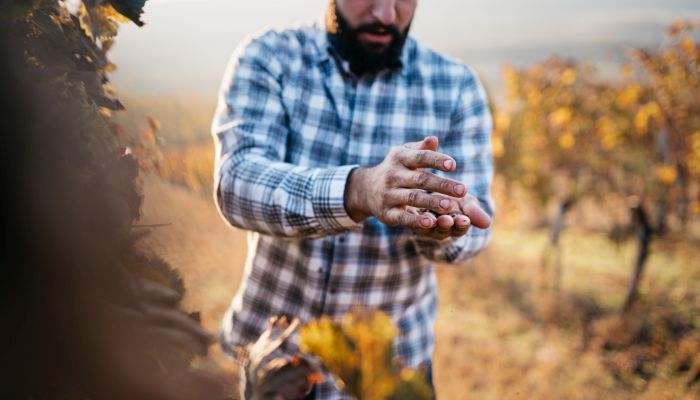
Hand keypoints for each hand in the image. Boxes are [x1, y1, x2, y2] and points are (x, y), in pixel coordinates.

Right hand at [344, 136, 466, 232]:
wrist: (366, 189)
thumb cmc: (396, 169)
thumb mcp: (405, 154)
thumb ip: (421, 149)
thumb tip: (434, 139)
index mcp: (400, 158)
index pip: (420, 157)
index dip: (436, 161)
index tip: (453, 165)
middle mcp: (393, 175)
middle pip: (420, 180)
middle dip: (442, 185)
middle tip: (462, 190)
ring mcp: (388, 194)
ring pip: (413, 198)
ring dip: (432, 202)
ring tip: (450, 206)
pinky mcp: (386, 213)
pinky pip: (402, 217)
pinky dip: (416, 220)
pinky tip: (431, 223)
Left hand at [407, 194, 491, 239]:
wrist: (431, 187)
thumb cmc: (454, 198)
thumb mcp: (466, 204)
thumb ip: (474, 213)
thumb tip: (487, 224)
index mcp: (454, 226)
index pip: (459, 229)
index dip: (461, 225)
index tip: (464, 219)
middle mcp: (437, 228)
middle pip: (441, 230)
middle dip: (445, 225)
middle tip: (447, 220)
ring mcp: (422, 224)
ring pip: (425, 226)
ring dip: (429, 221)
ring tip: (432, 216)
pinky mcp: (408, 216)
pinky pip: (410, 219)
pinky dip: (413, 216)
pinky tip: (413, 209)